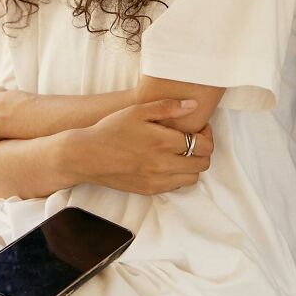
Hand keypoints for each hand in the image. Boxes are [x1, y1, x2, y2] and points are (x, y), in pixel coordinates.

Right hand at [76, 99, 213, 195]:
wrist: (87, 156)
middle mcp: (163, 164)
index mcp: (162, 142)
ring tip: (181, 152)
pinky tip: (167, 162)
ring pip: (193, 178)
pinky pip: (176, 186)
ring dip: (193, 165)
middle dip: (203, 150)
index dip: (207, 135)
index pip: (204, 145)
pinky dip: (178, 175)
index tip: (199, 128)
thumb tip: (193, 105)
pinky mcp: (149, 190)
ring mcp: (156, 180)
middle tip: (193, 140)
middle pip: (203, 164)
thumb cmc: (111, 129)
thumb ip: (167, 107)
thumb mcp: (137, 110)